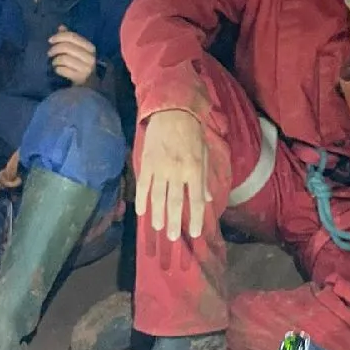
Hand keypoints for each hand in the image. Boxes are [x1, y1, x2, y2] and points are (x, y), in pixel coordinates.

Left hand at [48, 26, 96, 85]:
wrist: (89, 86)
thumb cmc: (81, 66)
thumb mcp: (78, 51)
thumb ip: (70, 39)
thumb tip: (61, 27)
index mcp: (90, 48)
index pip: (73, 37)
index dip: (59, 36)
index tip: (50, 40)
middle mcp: (90, 57)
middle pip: (67, 47)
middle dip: (55, 49)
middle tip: (49, 53)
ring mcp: (86, 69)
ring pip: (64, 58)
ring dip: (56, 60)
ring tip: (55, 63)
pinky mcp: (80, 78)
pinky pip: (63, 70)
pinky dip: (58, 69)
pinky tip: (58, 70)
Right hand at [135, 108, 210, 240]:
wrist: (173, 112)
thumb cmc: (192, 134)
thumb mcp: (205, 155)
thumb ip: (204, 179)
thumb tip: (207, 200)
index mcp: (195, 170)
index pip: (195, 201)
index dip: (195, 219)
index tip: (194, 233)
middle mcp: (177, 172)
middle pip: (175, 203)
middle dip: (173, 222)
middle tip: (171, 238)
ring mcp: (160, 168)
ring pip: (157, 197)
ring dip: (157, 215)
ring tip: (157, 227)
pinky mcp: (147, 163)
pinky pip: (143, 186)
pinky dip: (142, 200)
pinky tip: (142, 212)